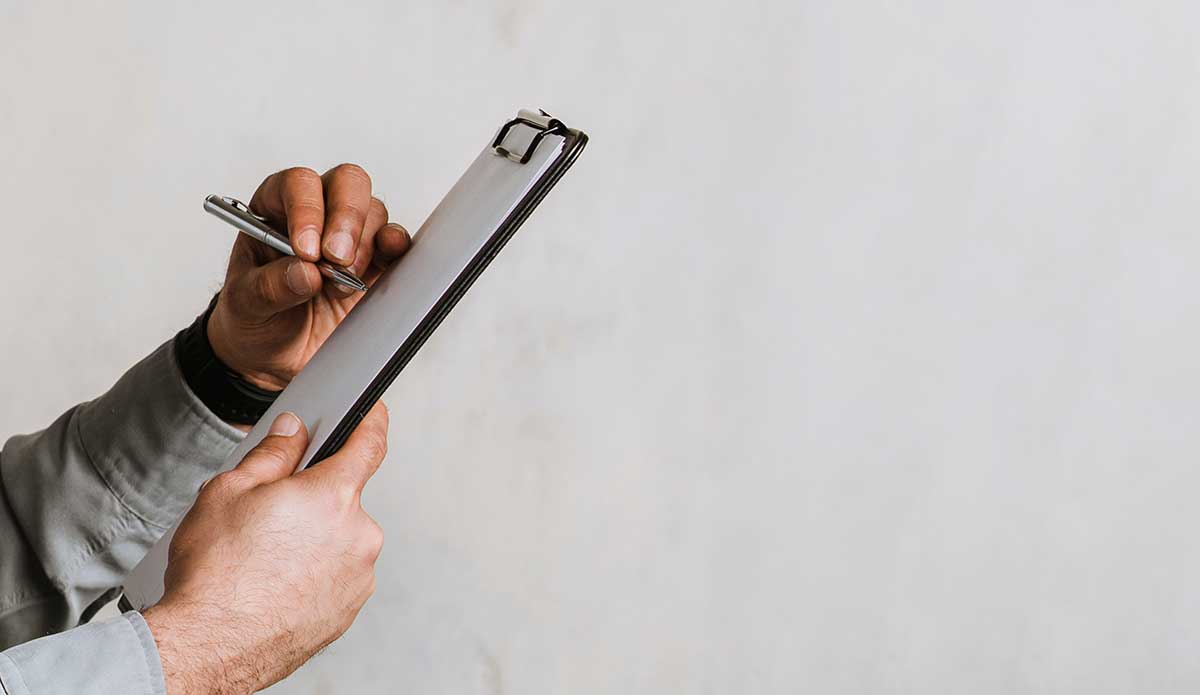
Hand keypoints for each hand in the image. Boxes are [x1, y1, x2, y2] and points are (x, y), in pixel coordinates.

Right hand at [143, 405, 387, 694]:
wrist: (208, 646)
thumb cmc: (214, 572)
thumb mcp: (229, 491)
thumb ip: (272, 454)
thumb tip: (294, 432)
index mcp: (334, 496)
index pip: (369, 444)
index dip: (372, 421)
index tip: (373, 413)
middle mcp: (358, 535)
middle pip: (344, 498)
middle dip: (313, 498)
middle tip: (270, 513)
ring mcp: (358, 576)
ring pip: (340, 539)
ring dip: (314, 539)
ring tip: (266, 557)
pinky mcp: (349, 610)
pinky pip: (337, 575)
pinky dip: (314, 573)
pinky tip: (276, 583)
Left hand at [207, 164, 411, 389]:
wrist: (274, 356)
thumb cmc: (253, 319)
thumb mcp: (246, 306)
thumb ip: (270, 287)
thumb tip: (304, 272)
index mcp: (274, 209)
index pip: (297, 185)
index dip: (307, 209)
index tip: (307, 250)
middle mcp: (316, 213)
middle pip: (346, 183)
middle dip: (347, 218)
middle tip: (337, 260)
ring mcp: (349, 237)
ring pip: (374, 211)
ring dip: (363, 247)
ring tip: (341, 285)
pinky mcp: (375, 263)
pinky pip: (395, 242)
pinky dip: (395, 249)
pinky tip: (385, 262)